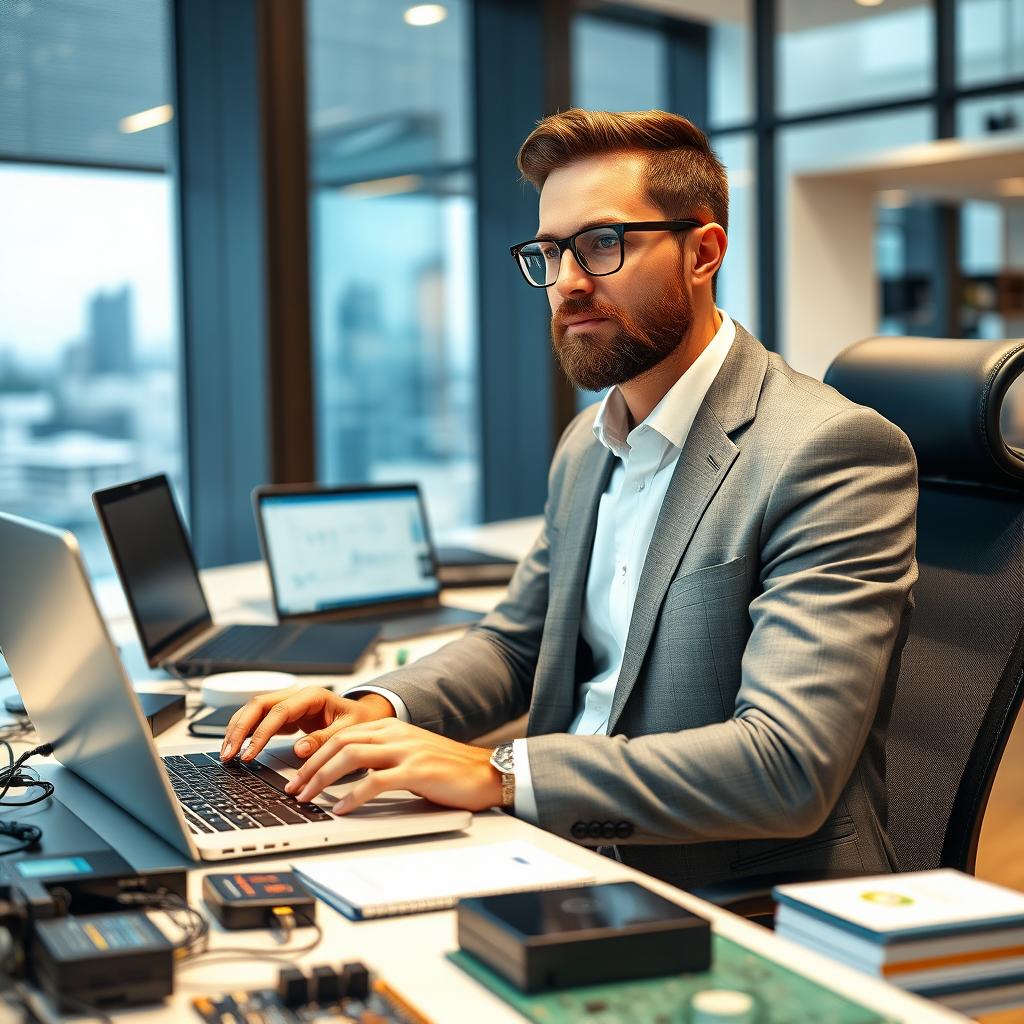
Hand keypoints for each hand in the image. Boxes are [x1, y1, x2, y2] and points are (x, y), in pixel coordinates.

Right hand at [219, 686, 394, 762]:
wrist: (365, 716)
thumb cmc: (359, 721)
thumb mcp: (349, 731)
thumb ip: (325, 739)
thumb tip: (300, 750)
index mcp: (312, 696)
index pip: (279, 711)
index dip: (262, 732)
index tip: (250, 753)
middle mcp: (297, 697)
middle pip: (258, 705)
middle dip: (240, 729)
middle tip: (229, 754)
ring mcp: (289, 705)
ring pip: (254, 711)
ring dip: (238, 730)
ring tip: (227, 754)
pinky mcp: (285, 716)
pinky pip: (260, 721)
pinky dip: (246, 733)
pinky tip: (236, 748)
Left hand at [282, 718, 502, 813]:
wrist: (488, 772)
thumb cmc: (449, 769)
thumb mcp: (410, 754)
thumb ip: (382, 758)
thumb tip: (345, 777)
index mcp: (391, 726)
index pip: (341, 734)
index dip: (314, 754)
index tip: (297, 775)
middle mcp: (396, 733)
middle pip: (339, 742)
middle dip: (310, 767)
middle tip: (294, 789)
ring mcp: (406, 750)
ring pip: (351, 756)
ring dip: (322, 778)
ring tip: (308, 798)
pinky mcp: (417, 770)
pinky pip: (375, 781)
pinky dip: (353, 796)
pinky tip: (341, 809)